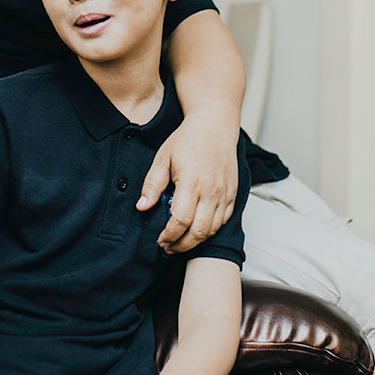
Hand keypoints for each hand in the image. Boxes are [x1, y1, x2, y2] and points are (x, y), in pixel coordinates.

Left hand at [136, 115, 238, 252]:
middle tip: (168, 248)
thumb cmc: (187, 140)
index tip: (160, 240)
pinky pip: (223, 221)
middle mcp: (211, 191)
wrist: (215, 126)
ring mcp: (225, 194)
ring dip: (196, 241)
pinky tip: (197, 229)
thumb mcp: (162, 158)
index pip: (180, 220)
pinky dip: (211, 230)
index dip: (169, 235)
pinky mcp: (233, 194)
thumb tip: (141, 206)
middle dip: (182, 245)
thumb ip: (152, 184)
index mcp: (191, 182)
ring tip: (180, 242)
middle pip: (198, 232)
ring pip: (213, 230)